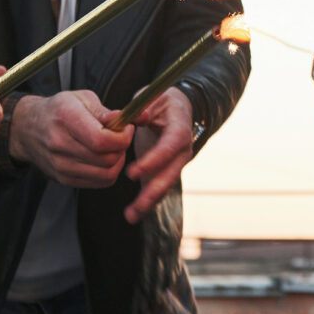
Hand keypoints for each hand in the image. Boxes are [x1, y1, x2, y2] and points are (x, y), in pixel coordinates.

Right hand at [8, 91, 131, 189]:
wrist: (27, 128)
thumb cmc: (58, 110)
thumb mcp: (81, 98)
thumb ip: (107, 110)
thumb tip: (132, 119)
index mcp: (66, 118)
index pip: (102, 140)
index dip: (122, 137)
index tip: (126, 128)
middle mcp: (60, 144)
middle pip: (107, 159)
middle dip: (122, 148)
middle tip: (121, 136)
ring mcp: (60, 165)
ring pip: (107, 174)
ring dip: (117, 161)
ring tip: (113, 147)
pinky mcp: (63, 179)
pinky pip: (99, 182)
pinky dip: (108, 171)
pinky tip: (104, 157)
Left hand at [120, 86, 197, 223]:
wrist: (175, 110)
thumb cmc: (161, 103)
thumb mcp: (152, 98)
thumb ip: (143, 107)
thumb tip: (137, 117)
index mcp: (180, 129)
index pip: (170, 147)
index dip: (154, 161)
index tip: (132, 172)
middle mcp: (182, 151)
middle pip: (171, 173)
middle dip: (154, 191)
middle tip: (137, 204)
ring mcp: (175, 164)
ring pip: (165, 185)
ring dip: (149, 202)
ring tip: (131, 216)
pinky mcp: (165, 172)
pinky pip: (158, 189)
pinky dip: (146, 202)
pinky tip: (133, 215)